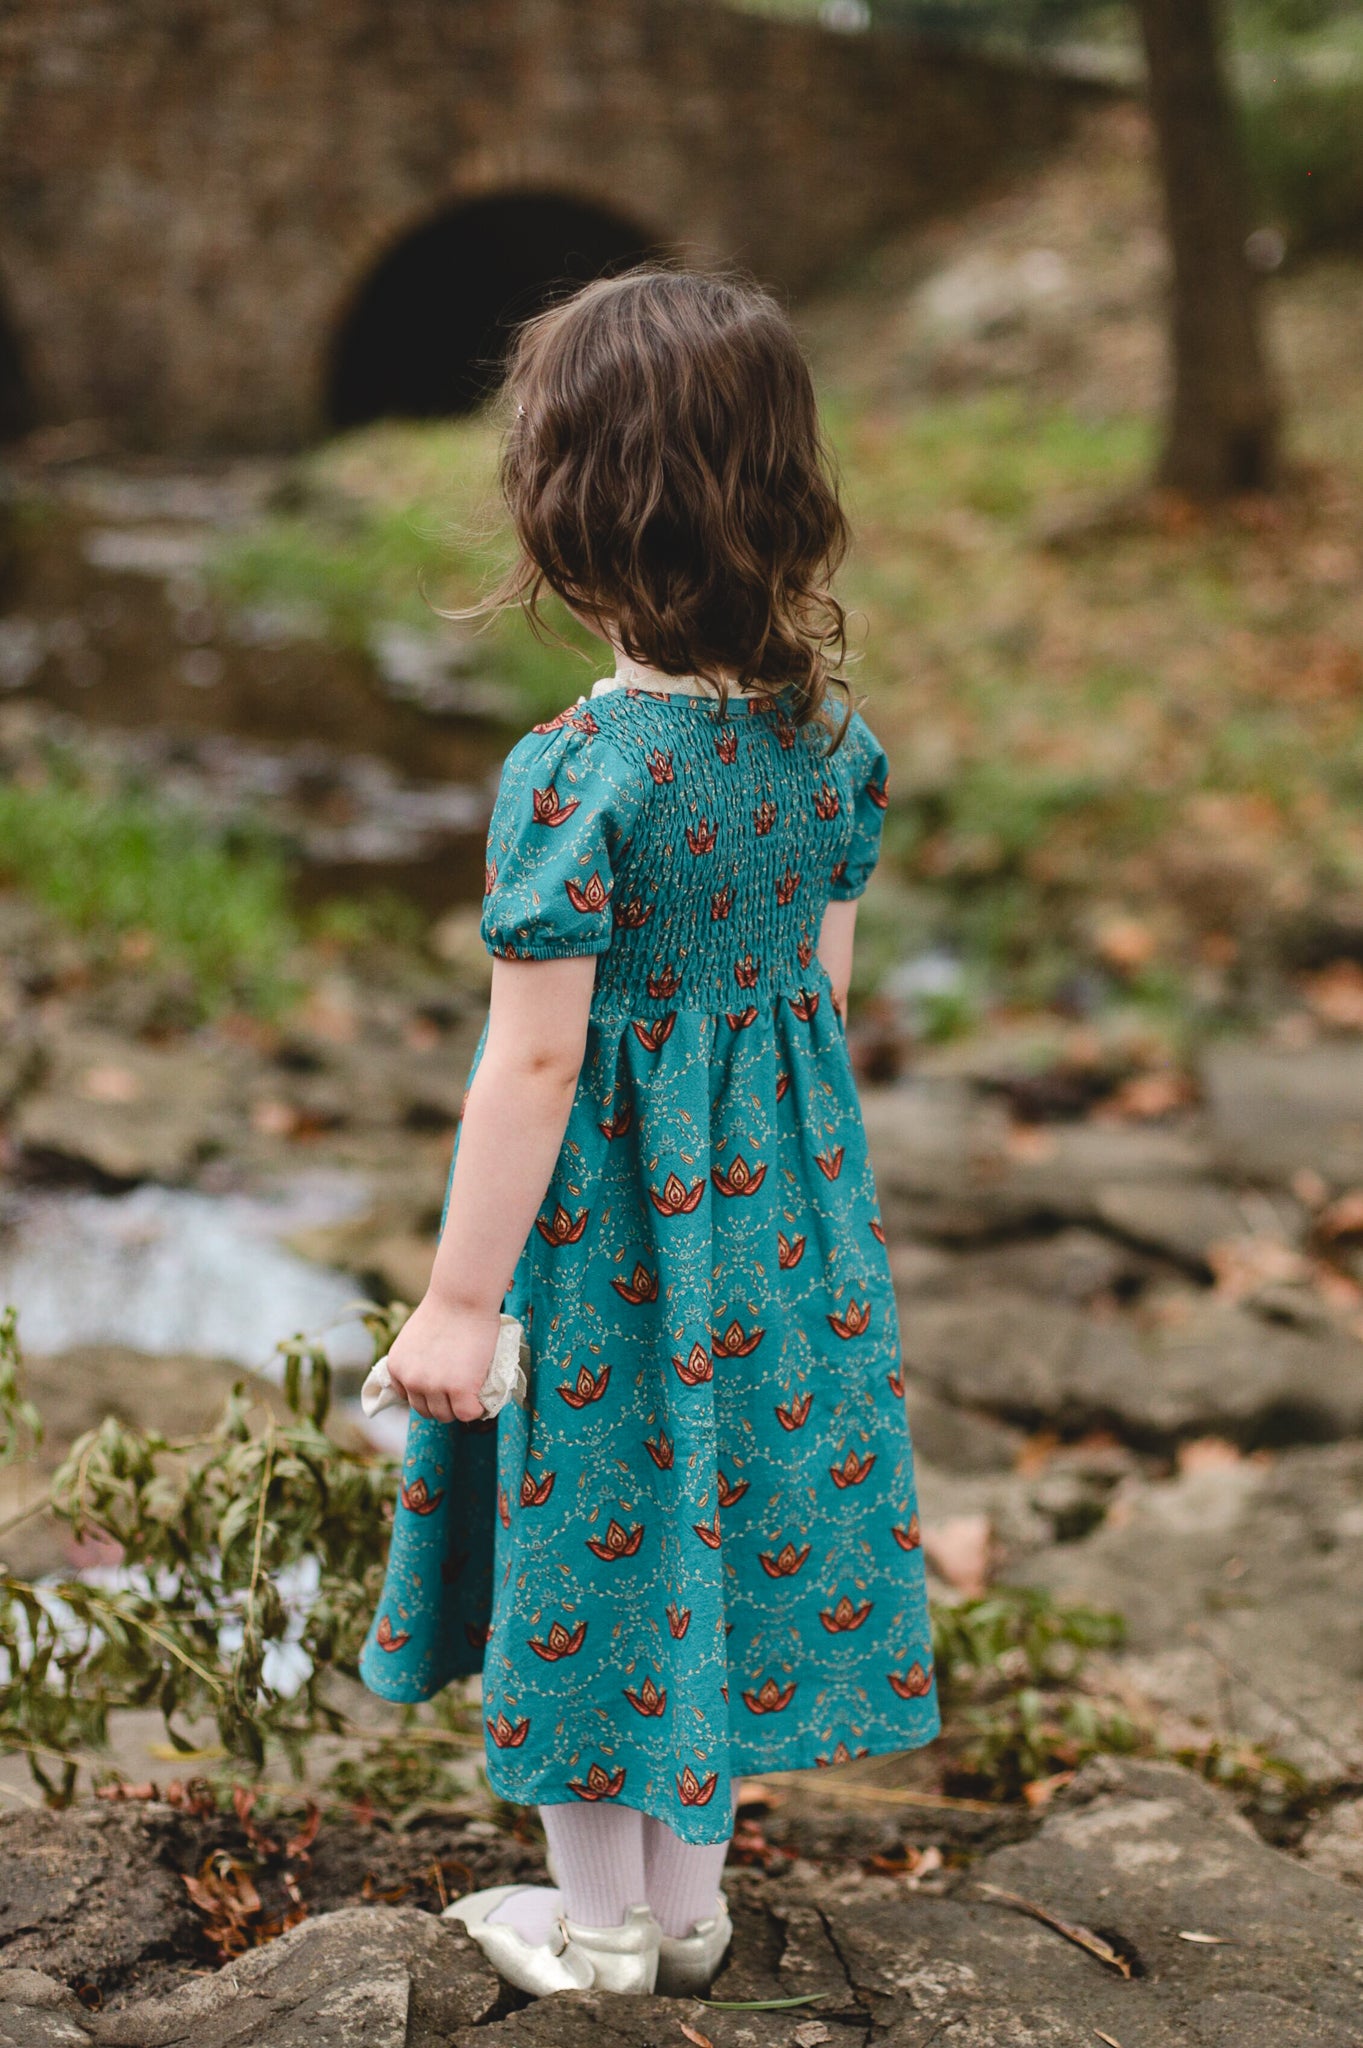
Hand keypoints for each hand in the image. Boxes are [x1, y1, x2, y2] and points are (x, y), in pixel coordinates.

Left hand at [384, 1296, 501, 1424]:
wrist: (462, 1297)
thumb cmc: (446, 1308)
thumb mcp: (416, 1338)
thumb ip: (417, 1360)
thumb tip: (432, 1376)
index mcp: (396, 1367)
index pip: (408, 1397)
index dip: (427, 1394)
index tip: (441, 1387)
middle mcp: (411, 1380)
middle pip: (425, 1411)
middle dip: (442, 1403)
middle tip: (460, 1391)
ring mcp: (434, 1386)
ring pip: (445, 1415)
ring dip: (458, 1408)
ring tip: (472, 1394)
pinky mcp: (459, 1389)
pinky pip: (467, 1413)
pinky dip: (476, 1410)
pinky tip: (482, 1399)